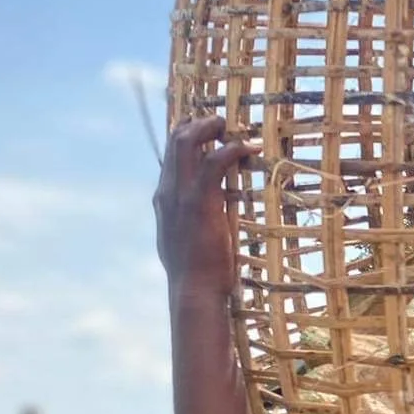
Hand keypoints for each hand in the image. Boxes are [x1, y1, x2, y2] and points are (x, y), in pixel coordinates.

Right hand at [154, 116, 254, 300]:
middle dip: (198, 125)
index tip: (207, 130)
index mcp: (163, 200)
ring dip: (211, 128)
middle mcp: (167, 192)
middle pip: (175, 141)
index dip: (187, 136)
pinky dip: (233, 149)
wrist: (194, 290)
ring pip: (187, 143)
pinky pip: (214, 162)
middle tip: (220, 124)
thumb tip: (201, 213)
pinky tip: (250, 149)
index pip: (169, 156)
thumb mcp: (185, 239)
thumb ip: (188, 221)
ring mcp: (180, 195)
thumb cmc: (196, 270)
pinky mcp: (200, 202)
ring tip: (231, 128)